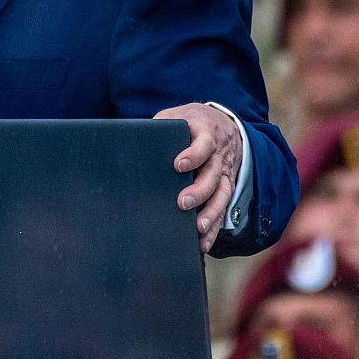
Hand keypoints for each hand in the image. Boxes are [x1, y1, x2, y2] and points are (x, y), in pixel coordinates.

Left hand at [154, 102, 241, 252]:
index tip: (178, 165)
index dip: (193, 154)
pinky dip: (214, 227)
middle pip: (213, 175)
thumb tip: (132, 143)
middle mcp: (219, 155)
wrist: (224, 123)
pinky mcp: (226, 187)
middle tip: (183, 202)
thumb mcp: (177, 116)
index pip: (203, 145)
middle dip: (199, 190)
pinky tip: (203, 242)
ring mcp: (225, 173)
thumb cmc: (192, 122)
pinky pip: (223, 208)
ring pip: (222, 195)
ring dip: (211, 213)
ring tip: (197, 228)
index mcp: (207, 134)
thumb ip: (160, 128)